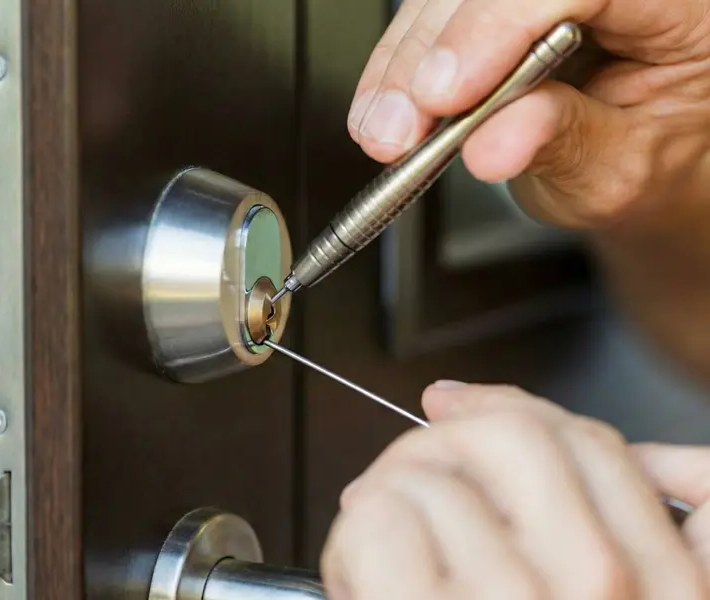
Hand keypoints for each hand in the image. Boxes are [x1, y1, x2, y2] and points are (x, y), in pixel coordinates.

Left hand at [321, 383, 709, 598]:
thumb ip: (651, 539)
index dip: (509, 409)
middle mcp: (600, 592)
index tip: (457, 406)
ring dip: (386, 496)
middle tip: (410, 466)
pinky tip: (360, 574)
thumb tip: (652, 463)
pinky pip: (381, 522)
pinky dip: (354, 538)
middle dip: (443, 436)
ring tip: (379, 544)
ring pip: (430, 475)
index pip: (585, 443)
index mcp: (664, 590)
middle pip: (512, 435)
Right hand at [347, 0, 709, 230]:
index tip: (449, 93)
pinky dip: (397, 65)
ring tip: (386, 131)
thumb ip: (563, 145)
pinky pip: (430, 12)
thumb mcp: (616, 171)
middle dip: (435, 51)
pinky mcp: (493, 3)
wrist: (623, 160)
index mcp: (678, 7)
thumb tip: (493, 141)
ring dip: (404, 63)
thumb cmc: (640, 158)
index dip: (500, 26)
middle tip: (401, 126)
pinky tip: (382, 108)